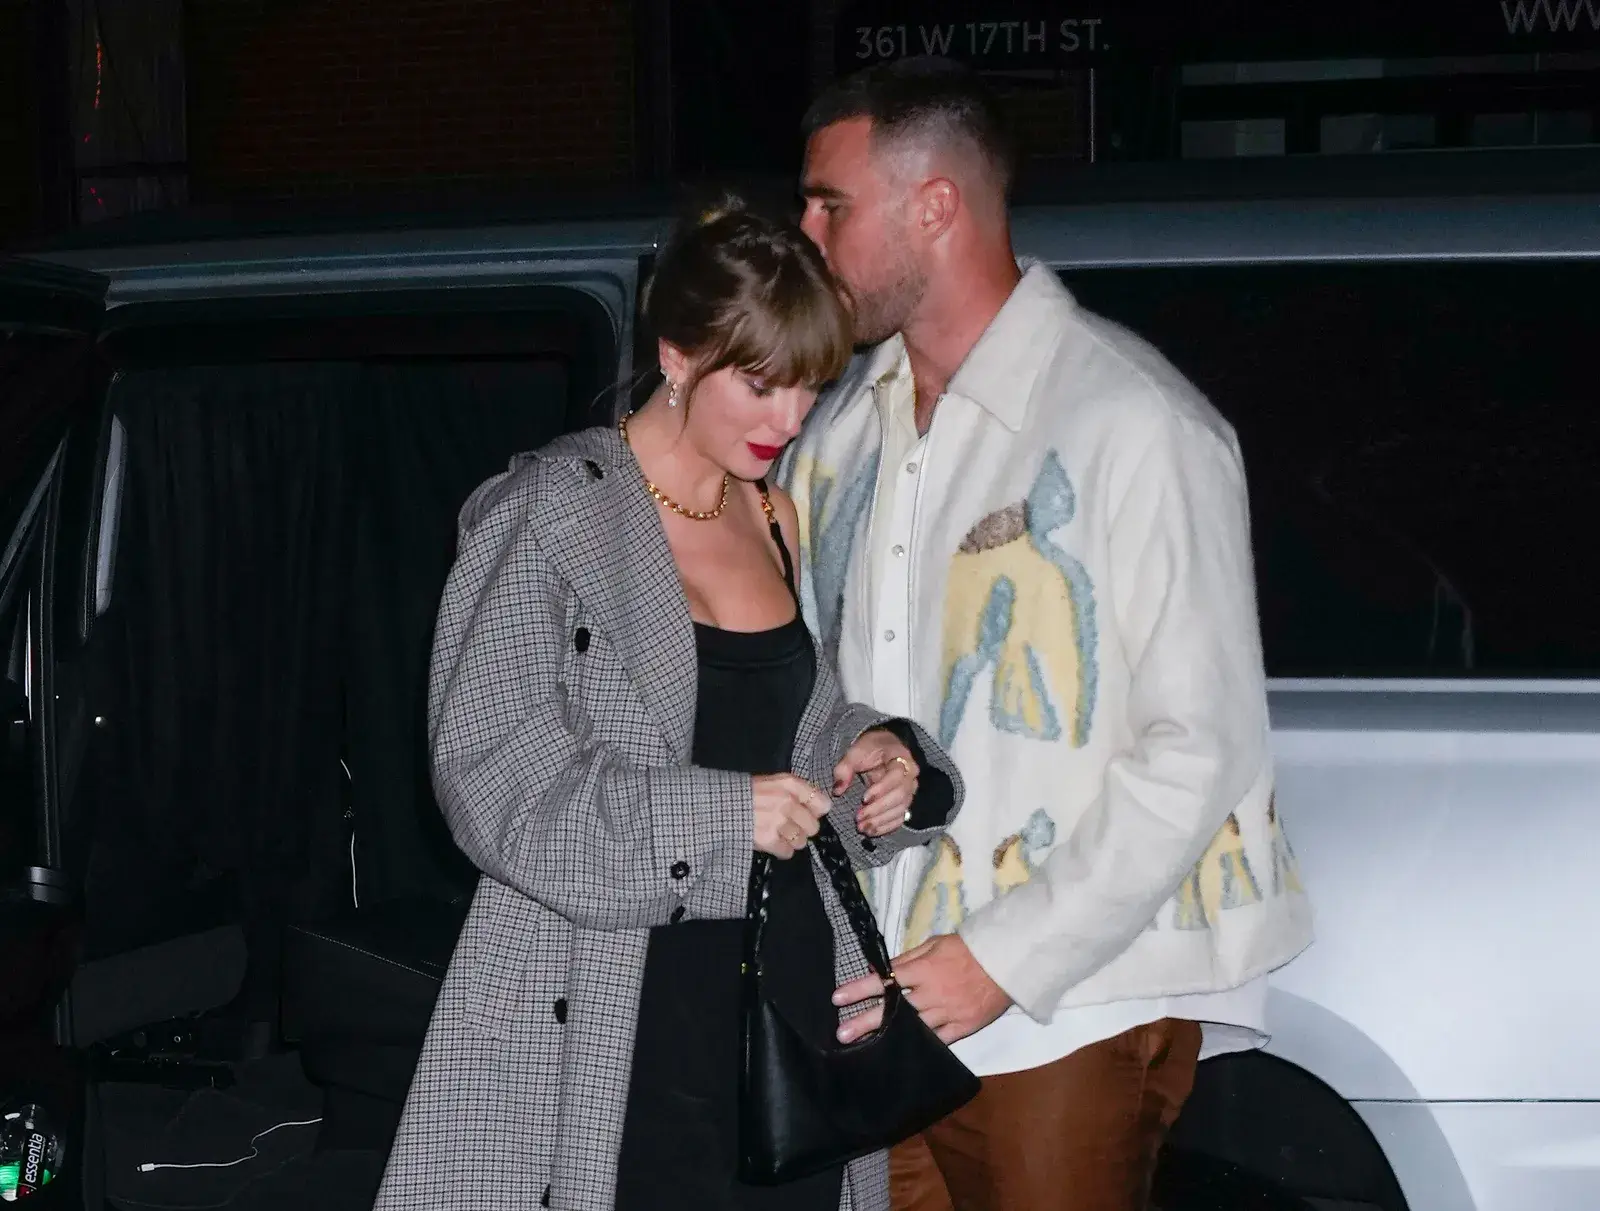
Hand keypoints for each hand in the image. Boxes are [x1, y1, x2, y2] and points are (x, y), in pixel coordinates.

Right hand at [752, 773, 829, 859]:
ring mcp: (778, 821)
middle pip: (813, 826)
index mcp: (790, 784)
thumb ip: (797, 792)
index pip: (822, 804)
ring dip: (791, 841)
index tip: (805, 814)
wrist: (721, 806)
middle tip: (788, 826)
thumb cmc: (747, 794)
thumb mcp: (773, 783)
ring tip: (776, 833)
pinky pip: (788, 852)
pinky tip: (771, 841)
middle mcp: (787, 801)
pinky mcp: (769, 839)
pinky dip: (780, 850)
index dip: (814, 812)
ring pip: (801, 841)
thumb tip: (820, 809)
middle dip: (801, 829)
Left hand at [832, 934, 1010, 1044]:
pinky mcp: (962, 1028)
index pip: (885, 980)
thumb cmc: (967, 949)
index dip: (859, 989)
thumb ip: (908, 960)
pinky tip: (898, 1054)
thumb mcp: (935, 944)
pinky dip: (918, 1046)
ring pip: (911, 1030)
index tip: (837, 998)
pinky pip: (937, 1041)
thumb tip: (882, 969)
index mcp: (924, 970)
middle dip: (865, 1022)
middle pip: (893, 1010)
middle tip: (841, 1034)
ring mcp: (947, 1014)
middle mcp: (932, 994)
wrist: (1005, 962)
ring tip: (863, 1049)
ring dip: (887, 1038)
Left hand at [833, 729, 919, 837]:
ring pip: (900, 810)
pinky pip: (900, 818)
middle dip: (878, 809)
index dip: (882, 789)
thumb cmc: (870, 748)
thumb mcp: (856, 751)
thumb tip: (838, 790)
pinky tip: (871, 831)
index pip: (897, 776)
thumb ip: (845, 768)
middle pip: (900, 796)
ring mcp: (910, 791)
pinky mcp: (904, 803)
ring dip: (881, 821)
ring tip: (862, 827)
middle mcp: (910, 776)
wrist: (884, 748)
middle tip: (859, 818)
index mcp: (901, 759)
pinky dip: (886, 826)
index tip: (864, 799)